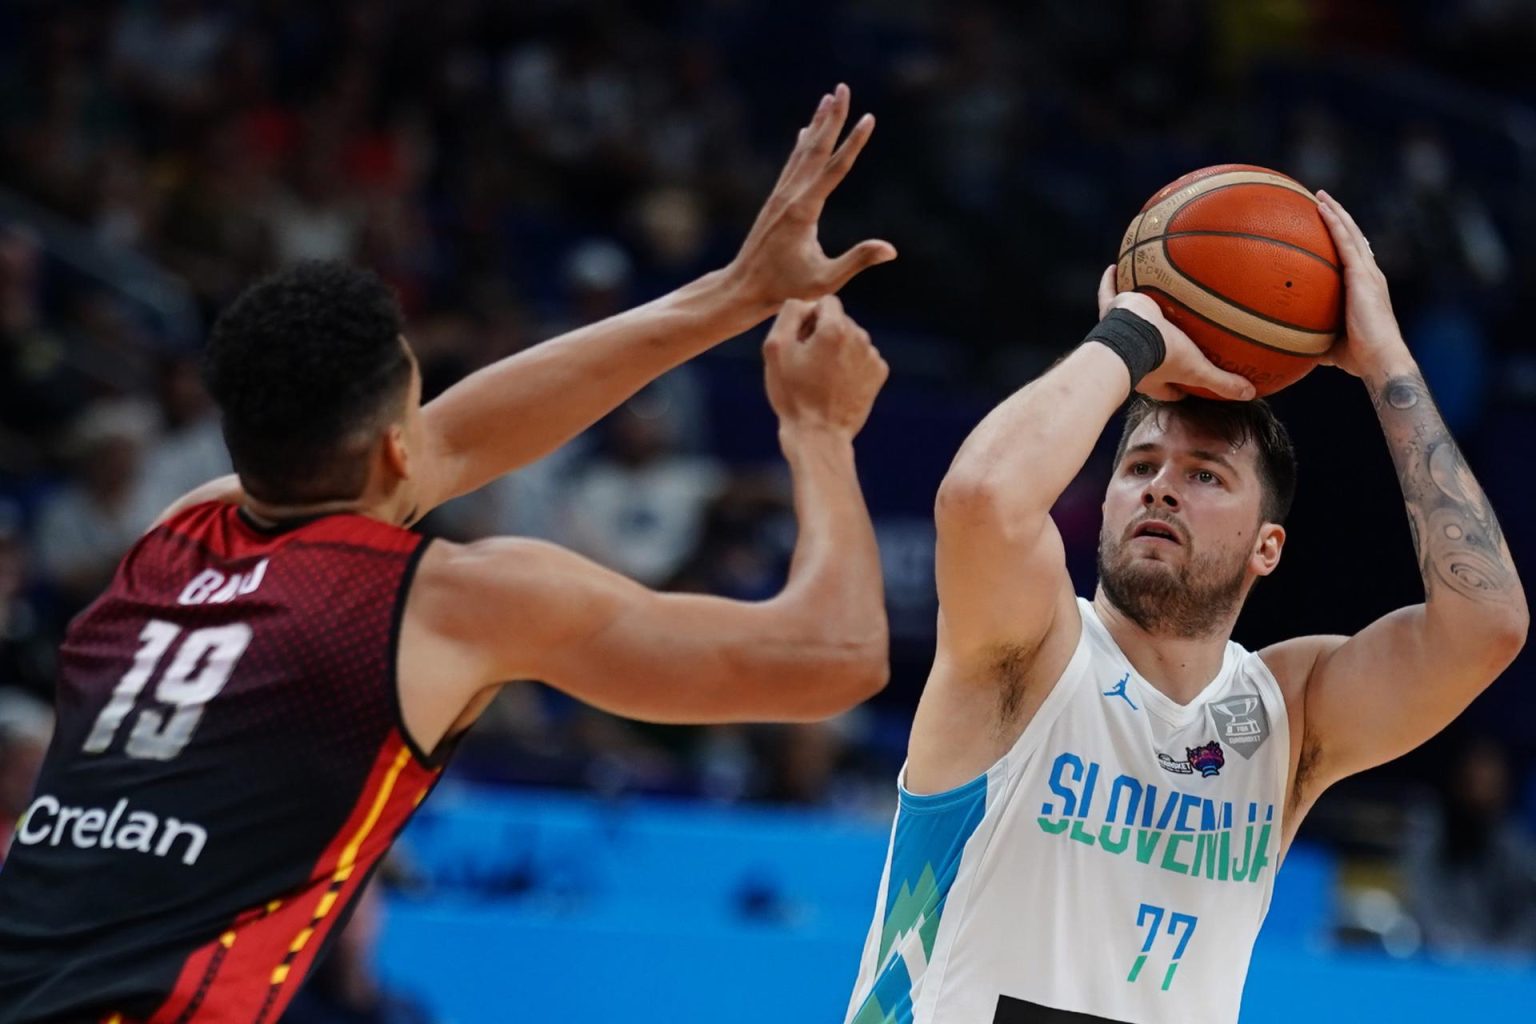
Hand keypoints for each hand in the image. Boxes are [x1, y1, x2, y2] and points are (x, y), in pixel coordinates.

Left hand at [725, 84, 897, 312]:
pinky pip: (792, 164)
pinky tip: (805, 130)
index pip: (835, 169)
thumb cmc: (785, 288)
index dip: (854, 143)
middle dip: (832, 117)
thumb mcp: (825, 280)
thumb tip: (891, 249)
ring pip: (803, 151)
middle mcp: (790, 195)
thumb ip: (857, 261)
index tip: (869, 118)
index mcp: (804, 210)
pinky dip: (802, 144)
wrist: (744, 287)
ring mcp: (781, 195)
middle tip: (842, 87)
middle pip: (816, 148)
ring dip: (818, 123)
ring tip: (829, 97)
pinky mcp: (776, 200)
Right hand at [764, 296, 888, 435]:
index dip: (809, 318)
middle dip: (824, 334)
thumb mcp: (775, 348)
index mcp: (835, 328)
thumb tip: (808, 304)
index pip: (825, 302)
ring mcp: (872, 356)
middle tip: (808, 364)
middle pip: (839, 320)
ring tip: (821, 377)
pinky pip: (862, 357)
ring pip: (851, 339)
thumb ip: (790, 313)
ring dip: (837, 350)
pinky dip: (850, 365)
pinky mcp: (878, 374)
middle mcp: (860, 337)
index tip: (801, 342)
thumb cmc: (793, 394)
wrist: (819, 435)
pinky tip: (836, 384)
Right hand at [1094, 266, 1254, 400]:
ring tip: (1144, 301)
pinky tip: (1115, 266)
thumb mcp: (1196, 370)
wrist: (1131, 336)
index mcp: (1151, 376)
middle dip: (1156, 349)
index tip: (1188, 385)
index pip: (1166, 388)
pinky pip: (1109, 293)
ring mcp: (1120, 330)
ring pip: (1127, 323)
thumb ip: (1221, 382)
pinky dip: (1111, 280)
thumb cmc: (1162, 356)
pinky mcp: (1113, 310)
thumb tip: (1250, 394)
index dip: (1177, 388)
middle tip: (1170, 340)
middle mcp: (1132, 354)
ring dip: (1134, 314)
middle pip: (1146, 353)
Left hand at [1315, 190, 1409, 377]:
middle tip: (1320, 200)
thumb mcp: (1330, 343)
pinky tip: (1322, 209)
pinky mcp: (1363, 276)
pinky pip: (1346, 242)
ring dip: (1335, 212)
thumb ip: (1313, 337)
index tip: (1326, 224)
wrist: (1380, 359)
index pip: (1352, 256)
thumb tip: (1288, 344)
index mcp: (1365, 287)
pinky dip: (1334, 223)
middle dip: (1338, 217)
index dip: (1341, 238)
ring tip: (1319, 196)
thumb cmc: (1358, 358)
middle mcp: (1369, 275)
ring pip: (1350, 233)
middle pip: (1353, 237)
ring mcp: (1368, 273)